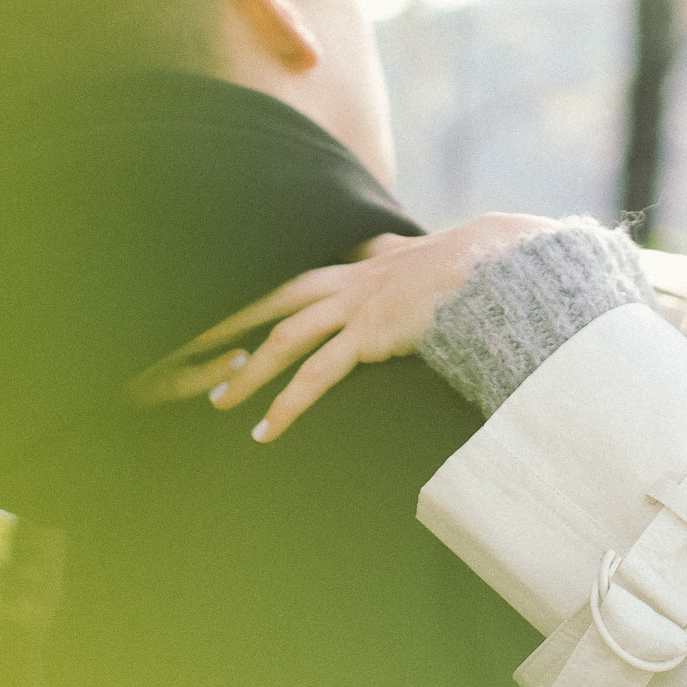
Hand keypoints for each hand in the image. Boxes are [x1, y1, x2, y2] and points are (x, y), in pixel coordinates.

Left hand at [130, 213, 559, 442]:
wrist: (498, 264)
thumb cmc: (476, 265)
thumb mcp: (429, 260)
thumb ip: (402, 262)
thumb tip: (393, 257)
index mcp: (363, 265)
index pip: (296, 283)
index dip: (260, 303)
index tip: (229, 322)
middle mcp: (351, 280)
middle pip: (273, 301)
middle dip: (229, 324)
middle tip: (188, 347)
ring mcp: (357, 306)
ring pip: (286, 339)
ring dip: (250, 372)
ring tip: (221, 401)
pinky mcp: (371, 334)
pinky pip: (318, 374)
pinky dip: (287, 403)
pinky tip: (267, 429)